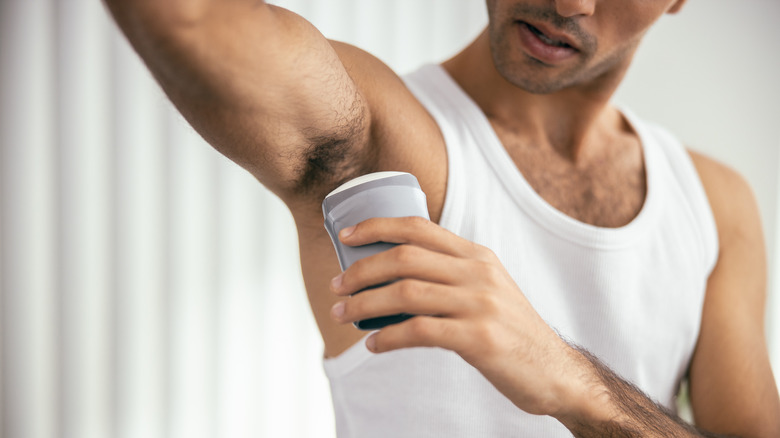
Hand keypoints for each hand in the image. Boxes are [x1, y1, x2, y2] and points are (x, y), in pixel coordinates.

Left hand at [328, 216, 596, 418]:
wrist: (554, 371)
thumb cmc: (510, 331)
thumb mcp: (487, 289)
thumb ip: (451, 274)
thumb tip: (394, 275)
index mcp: (477, 255)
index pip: (419, 228)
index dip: (377, 226)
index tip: (345, 236)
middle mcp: (479, 273)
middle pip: (405, 258)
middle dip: (361, 270)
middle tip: (337, 286)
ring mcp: (480, 304)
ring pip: (406, 293)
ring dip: (364, 303)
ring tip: (342, 314)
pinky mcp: (479, 338)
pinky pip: (419, 331)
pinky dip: (388, 337)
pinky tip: (374, 345)